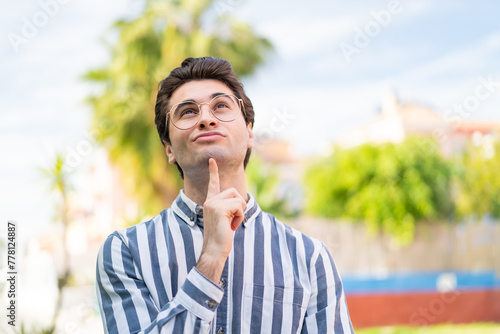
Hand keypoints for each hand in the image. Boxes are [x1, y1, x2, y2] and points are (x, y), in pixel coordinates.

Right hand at [196, 158, 245, 281]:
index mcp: (210, 203)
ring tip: (231, 224)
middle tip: (233, 220)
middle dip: (239, 205)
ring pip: (238, 198)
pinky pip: (239, 206)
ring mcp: (213, 204)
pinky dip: (239, 217)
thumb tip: (239, 201)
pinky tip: (232, 226)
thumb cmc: (221, 238)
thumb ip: (228, 208)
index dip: (213, 172)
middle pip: (234, 192)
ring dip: (240, 212)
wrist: (214, 250)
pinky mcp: (219, 208)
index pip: (213, 184)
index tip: (212, 160)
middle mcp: (210, 201)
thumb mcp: (225, 219)